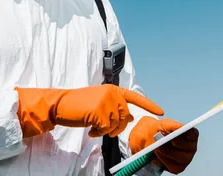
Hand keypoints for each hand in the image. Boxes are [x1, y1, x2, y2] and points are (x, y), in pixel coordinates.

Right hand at [15, 85, 163, 137]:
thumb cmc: (80, 104)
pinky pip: (106, 130)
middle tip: (103, 129)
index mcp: (114, 89)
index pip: (135, 97)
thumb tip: (132, 116)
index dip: (149, 104)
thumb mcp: (101, 103)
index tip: (161, 111)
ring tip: (93, 126)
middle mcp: (112, 93)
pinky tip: (90, 129)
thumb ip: (116, 107)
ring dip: (105, 131)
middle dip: (117, 127)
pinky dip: (98, 134)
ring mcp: (106, 102)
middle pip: (125, 117)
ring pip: (116, 125)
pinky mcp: (99, 112)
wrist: (61, 104)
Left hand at [129, 117, 198, 173]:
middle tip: (164, 138)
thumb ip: (172, 124)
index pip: (194, 134)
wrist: (149, 140)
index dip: (190, 133)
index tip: (182, 131)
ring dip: (167, 152)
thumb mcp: (163, 124)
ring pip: (181, 158)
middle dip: (176, 142)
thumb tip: (179, 126)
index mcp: (190, 135)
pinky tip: (157, 154)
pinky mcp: (178, 168)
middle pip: (188, 147)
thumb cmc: (160, 130)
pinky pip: (173, 166)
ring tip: (157, 147)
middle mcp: (191, 147)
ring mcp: (186, 159)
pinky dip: (163, 160)